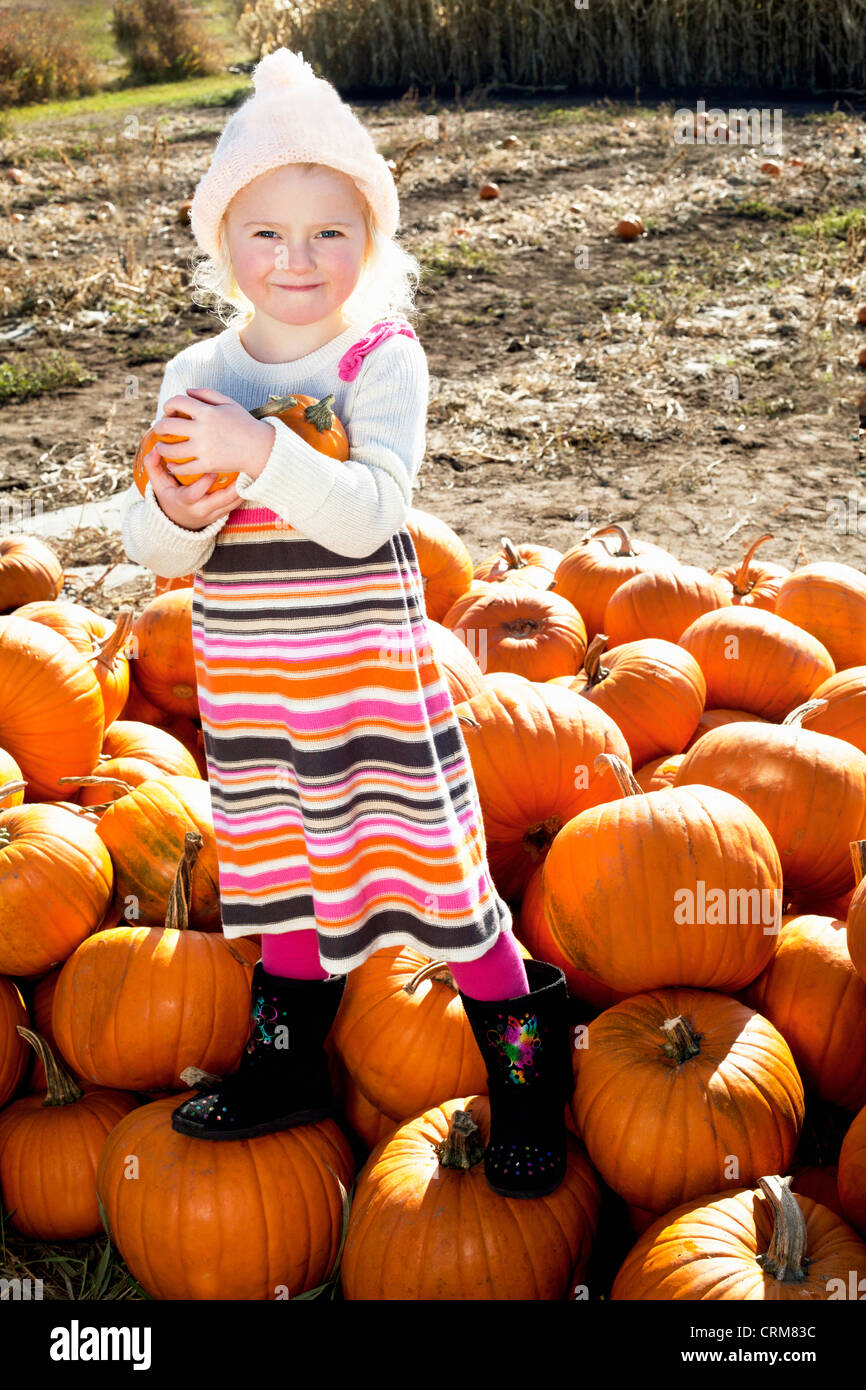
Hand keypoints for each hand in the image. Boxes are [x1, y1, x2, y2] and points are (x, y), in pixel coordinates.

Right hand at [141, 446, 239, 530]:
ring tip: (248, 470)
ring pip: (232, 503)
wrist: (178, 521)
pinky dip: (243, 492)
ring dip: (241, 488)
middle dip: (232, 486)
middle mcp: (200, 510)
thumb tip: (155, 448)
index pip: (194, 493)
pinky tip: (249, 477)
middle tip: (240, 467)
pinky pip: (236, 504)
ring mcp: (213, 514)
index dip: (205, 482)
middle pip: (220, 500)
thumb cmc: (169, 496)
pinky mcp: (222, 514)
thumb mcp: (158, 483)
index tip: (213, 467)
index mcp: (183, 502)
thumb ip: (153, 466)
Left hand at [153, 387, 274, 481]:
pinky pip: (183, 468)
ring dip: (162, 448)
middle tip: (159, 430)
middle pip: (168, 426)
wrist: (260, 448)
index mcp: (207, 411)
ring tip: (162, 448)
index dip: (168, 405)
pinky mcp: (208, 465)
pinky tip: (172, 466)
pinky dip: (174, 468)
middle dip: (159, 427)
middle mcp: (203, 429)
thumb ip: (207, 393)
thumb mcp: (229, 403)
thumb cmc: (245, 424)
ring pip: (171, 450)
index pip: (177, 402)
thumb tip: (187, 391)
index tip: (168, 411)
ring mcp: (204, 449)